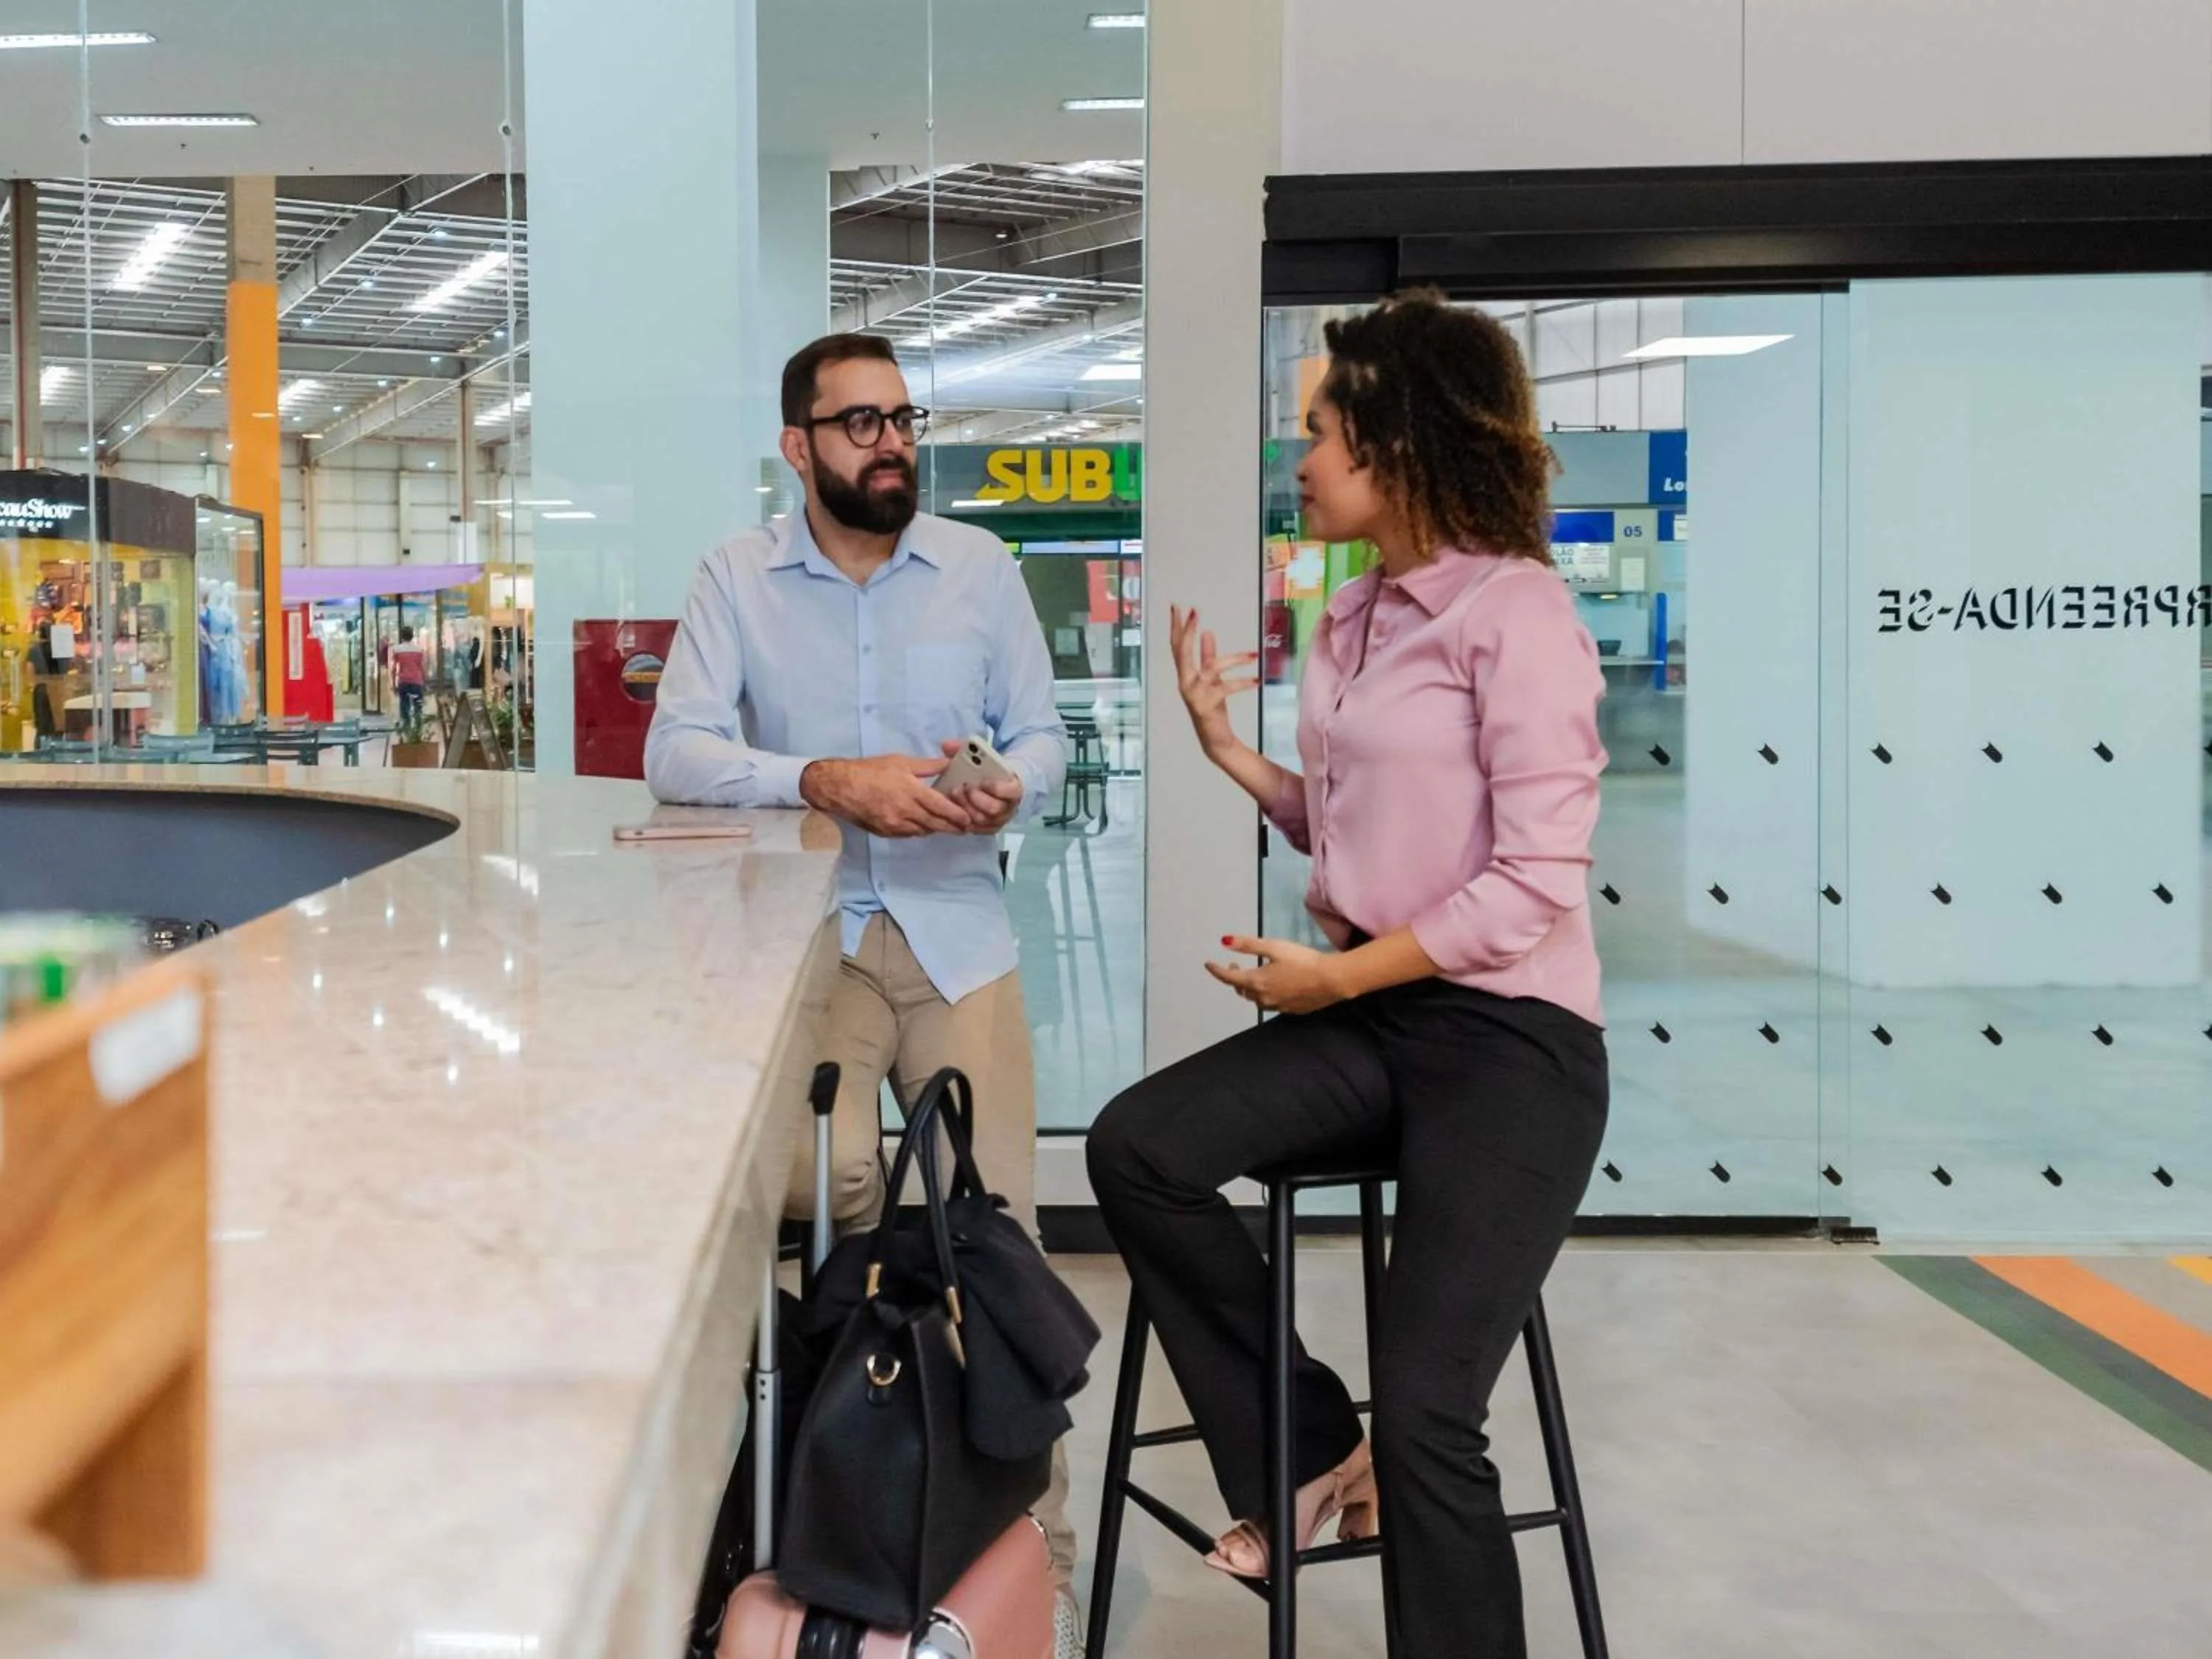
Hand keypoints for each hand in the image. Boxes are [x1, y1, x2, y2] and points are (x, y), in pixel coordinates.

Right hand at [800, 754, 974, 837]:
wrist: (838, 787)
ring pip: (923, 831)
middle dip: (952, 827)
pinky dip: (918, 830)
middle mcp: (905, 812)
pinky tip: (923, 824)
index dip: (957, 815)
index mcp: (910, 792)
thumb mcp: (900, 761)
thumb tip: (947, 764)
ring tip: (947, 825)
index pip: (941, 808)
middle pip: (935, 824)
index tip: (968, 818)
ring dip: (935, 828)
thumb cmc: (869, 770)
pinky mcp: (885, 832)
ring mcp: (894, 825)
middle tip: (965, 827)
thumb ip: (927, 766)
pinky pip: (908, 834)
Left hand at [939, 738, 1022, 834]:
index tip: (983, 781)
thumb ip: (965, 749)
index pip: (1013, 791)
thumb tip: (946, 745)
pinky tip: (953, 809)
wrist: (997, 783)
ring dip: (966, 808)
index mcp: (1014, 787)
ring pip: (982, 820)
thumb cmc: (989, 769)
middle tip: (963, 787)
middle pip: (994, 809)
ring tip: (954, 794)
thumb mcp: (981, 756)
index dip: (998, 788)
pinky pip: (975, 829)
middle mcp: (1009, 806)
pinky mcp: (987, 828)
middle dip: (977, 799)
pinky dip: (963, 820)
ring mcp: (998, 819)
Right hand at [1171, 605, 1258, 759]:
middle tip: (1194, 611)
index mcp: (1185, 675)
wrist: (1215, 740)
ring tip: (1254, 655)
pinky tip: (1257, 679)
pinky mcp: (1208, 706)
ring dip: (1235, 659)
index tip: (1177, 606)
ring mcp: (1195, 695)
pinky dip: (1244, 682)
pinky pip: (1227, 688)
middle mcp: (1185, 683)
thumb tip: (1208, 633)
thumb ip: (1208, 656)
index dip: (1177, 626)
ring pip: (1211, 668)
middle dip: (1187, 630)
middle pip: (1182, 652)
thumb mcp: (1212, 678)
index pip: (1177, 646)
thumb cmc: (1212, 707)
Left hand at [1205, 936, 1350, 1015]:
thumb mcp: (1273, 947)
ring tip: (1254, 975)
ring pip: (1255, 999)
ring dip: (1249, 988)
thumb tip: (1224, 942)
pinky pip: (1270, 1004)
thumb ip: (1248, 945)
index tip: (1208, 964)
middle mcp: (1263, 998)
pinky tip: (1274, 986)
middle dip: (1234, 978)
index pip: (1228, 978)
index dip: (1216, 970)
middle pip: (1241, 991)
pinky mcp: (1290, 1010)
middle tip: (1235, 965)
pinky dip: (1265, 994)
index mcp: (1256, 982)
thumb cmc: (1302, 960)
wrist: (1331, 980)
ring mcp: (1277, 1007)